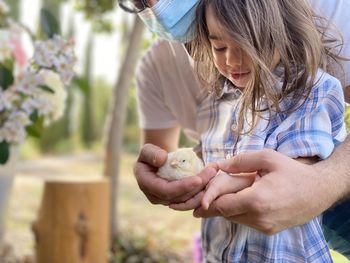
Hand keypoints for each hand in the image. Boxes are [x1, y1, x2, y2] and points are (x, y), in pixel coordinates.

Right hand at [134, 144, 216, 205]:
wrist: (155, 163)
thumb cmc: (151, 155)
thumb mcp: (147, 150)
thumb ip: (152, 153)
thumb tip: (162, 159)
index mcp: (146, 185)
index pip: (165, 191)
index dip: (182, 187)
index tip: (198, 179)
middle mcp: (155, 197)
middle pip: (179, 197)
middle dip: (197, 187)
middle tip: (212, 172)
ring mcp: (166, 200)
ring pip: (187, 200)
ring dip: (202, 189)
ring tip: (214, 173)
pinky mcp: (176, 200)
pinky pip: (190, 198)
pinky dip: (202, 190)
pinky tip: (212, 178)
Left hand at [193, 149, 333, 234]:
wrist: (319, 191)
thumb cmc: (293, 172)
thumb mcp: (267, 158)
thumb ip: (240, 161)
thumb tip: (218, 165)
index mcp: (257, 200)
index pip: (221, 205)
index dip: (207, 201)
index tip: (196, 199)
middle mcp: (259, 218)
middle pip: (225, 214)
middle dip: (214, 204)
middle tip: (203, 197)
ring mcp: (264, 227)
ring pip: (234, 219)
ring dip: (227, 207)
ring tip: (224, 194)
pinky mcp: (269, 231)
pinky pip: (245, 221)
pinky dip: (238, 212)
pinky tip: (241, 200)